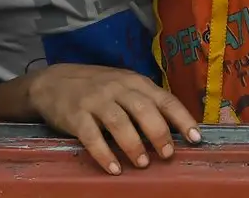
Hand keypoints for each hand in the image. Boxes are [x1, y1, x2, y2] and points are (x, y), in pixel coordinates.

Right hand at [27, 64, 200, 174]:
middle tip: (167, 154)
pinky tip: (114, 168)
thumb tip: (174, 129)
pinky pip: (91, 135)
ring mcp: (96, 100)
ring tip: (143, 163)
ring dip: (133, 144)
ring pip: (119, 122)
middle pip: (144, 109)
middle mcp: (118, 88)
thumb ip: (145, 102)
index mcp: (136, 82)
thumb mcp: (124, 86)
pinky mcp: (76, 115)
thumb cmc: (97, 87)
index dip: (182, 119)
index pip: (165, 99)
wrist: (52, 82)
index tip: (196, 138)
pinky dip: (104, 153)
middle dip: (159, 133)